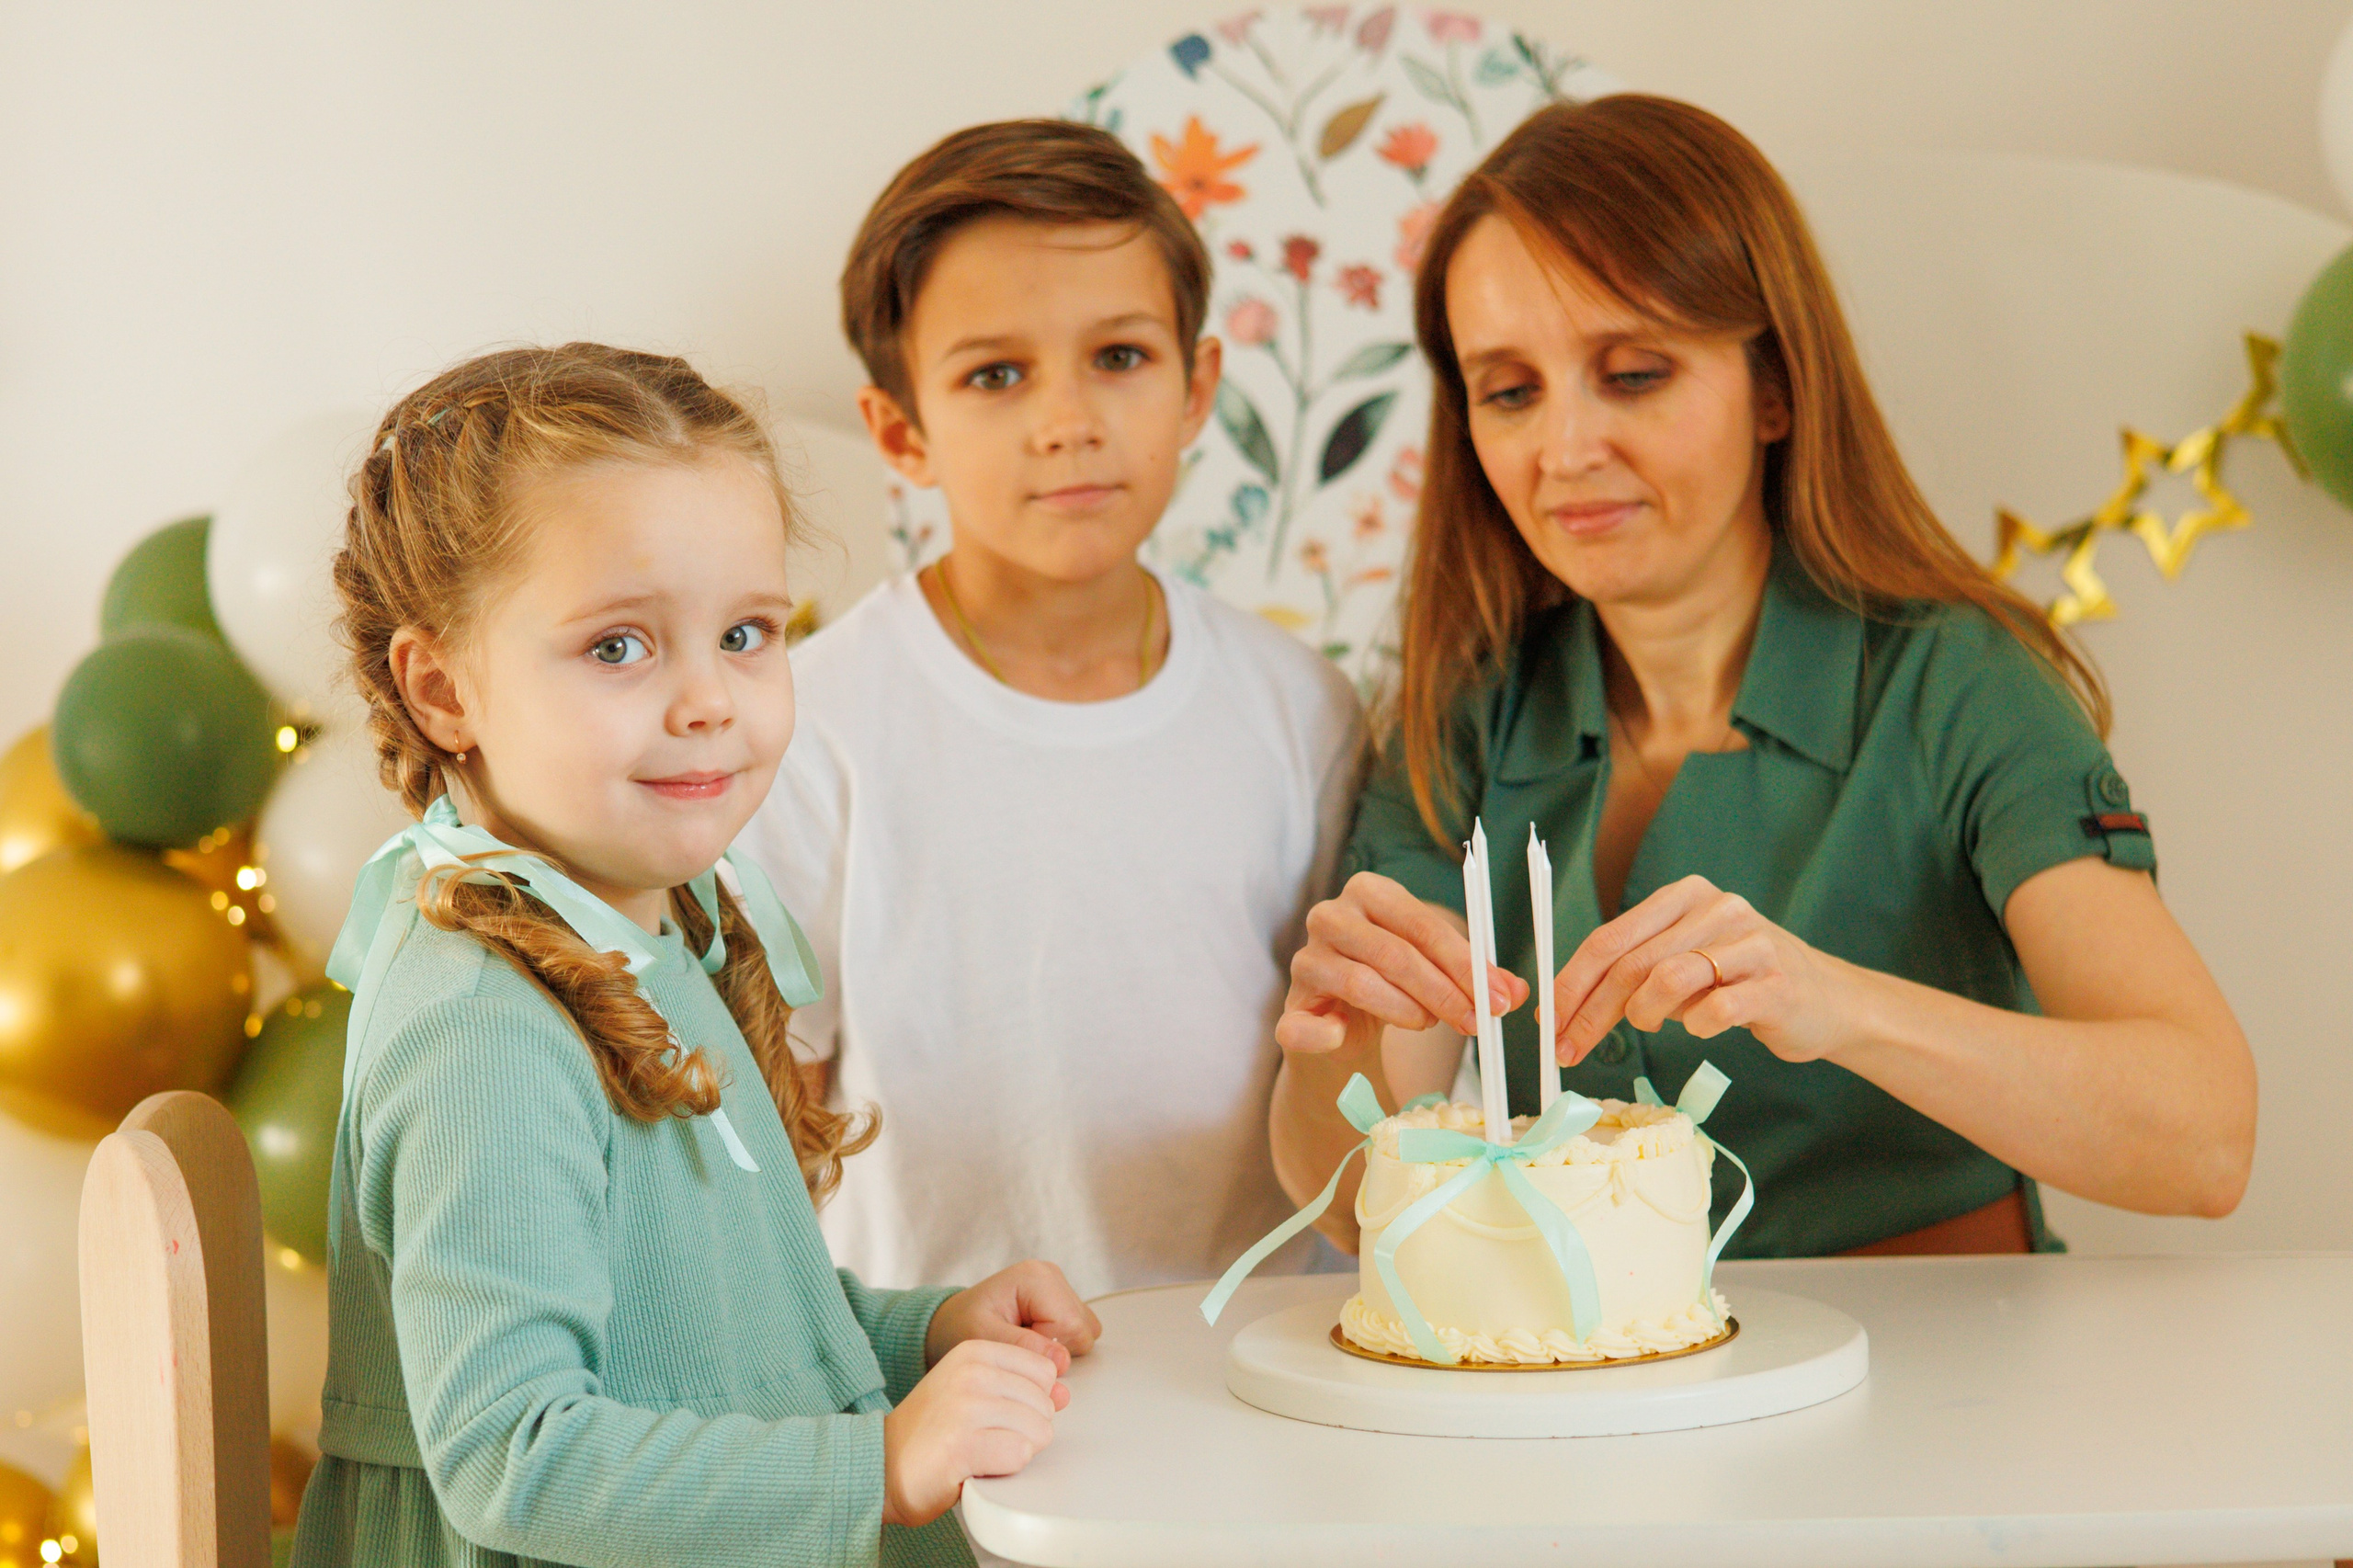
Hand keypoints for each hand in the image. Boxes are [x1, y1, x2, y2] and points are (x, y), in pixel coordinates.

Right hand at [882, 1339, 1062, 1526]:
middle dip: (1026, 1430)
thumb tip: (1065, 1394)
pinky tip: (978, 1466)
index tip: (1000, 1415)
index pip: (1044, 1371)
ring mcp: (966, 1407)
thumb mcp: (972, 1390)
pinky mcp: (963, 1445)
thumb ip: (1018, 1387)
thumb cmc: (930, 1432)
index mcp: (975, 1351)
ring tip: (982, 1451)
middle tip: (988, 1437)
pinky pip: (1019, 1455)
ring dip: (1016, 1451)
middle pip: (1045, 1404)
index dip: (1032, 1402)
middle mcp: (971, 1373)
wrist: (881, 1463)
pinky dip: (1005, 1469)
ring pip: (1038, 1431)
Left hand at [925, 1259, 1100, 1370]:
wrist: (953, 1320)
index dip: (1048, 1349)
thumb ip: (1023, 1348)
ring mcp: (1059, 1286)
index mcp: (1035, 1277)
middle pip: (1082, 1329)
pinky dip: (1060, 1342)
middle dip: (1055, 1348)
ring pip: (1086, 1331)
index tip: (1017, 1346)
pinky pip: (1080, 1331)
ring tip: (1024, 1339)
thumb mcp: (984, 1339)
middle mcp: (1052, 1275)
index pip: (1070, 1326)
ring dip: (1059, 1346)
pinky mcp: (1061, 1299)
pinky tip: (1033, 1337)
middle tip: (1019, 1342)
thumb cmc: (963, 1325)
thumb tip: (1062, 1360)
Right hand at [1276, 872, 1527, 1054]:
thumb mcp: (1435, 970)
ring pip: (1359, 982)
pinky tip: (1343, 1037)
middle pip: (1394, 953)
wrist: (1340, 1023)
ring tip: (1431, 1025)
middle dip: (1444, 991)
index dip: (1465, 964)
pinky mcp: (1288, 1009)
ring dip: (1406, 1010)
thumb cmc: (1393, 983)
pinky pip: (1302, 1023)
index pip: (1422, 924)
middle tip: (1478, 1021)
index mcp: (1368, 893)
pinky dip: (1324, 1033)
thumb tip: (1517, 991)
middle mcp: (1330, 917)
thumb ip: (1474, 976)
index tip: (1500, 998)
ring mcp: (1304, 961)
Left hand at [1553, 875, 1849, 1064]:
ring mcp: (1750, 943)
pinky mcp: (1777, 984)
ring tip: (1650, 1028)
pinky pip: (1715, 1010)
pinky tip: (1702, 1029)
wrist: (1828, 999)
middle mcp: (1717, 909)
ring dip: (1644, 1016)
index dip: (1571, 982)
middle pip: (1631, 963)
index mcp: (1685, 896)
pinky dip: (1696, 1027)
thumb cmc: (1740, 983)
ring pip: (1666, 980)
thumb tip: (1566, 1008)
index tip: (1548, 1021)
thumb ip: (1634, 973)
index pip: (1610, 938)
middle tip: (1569, 1049)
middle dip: (1591, 1012)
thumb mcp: (1684, 964)